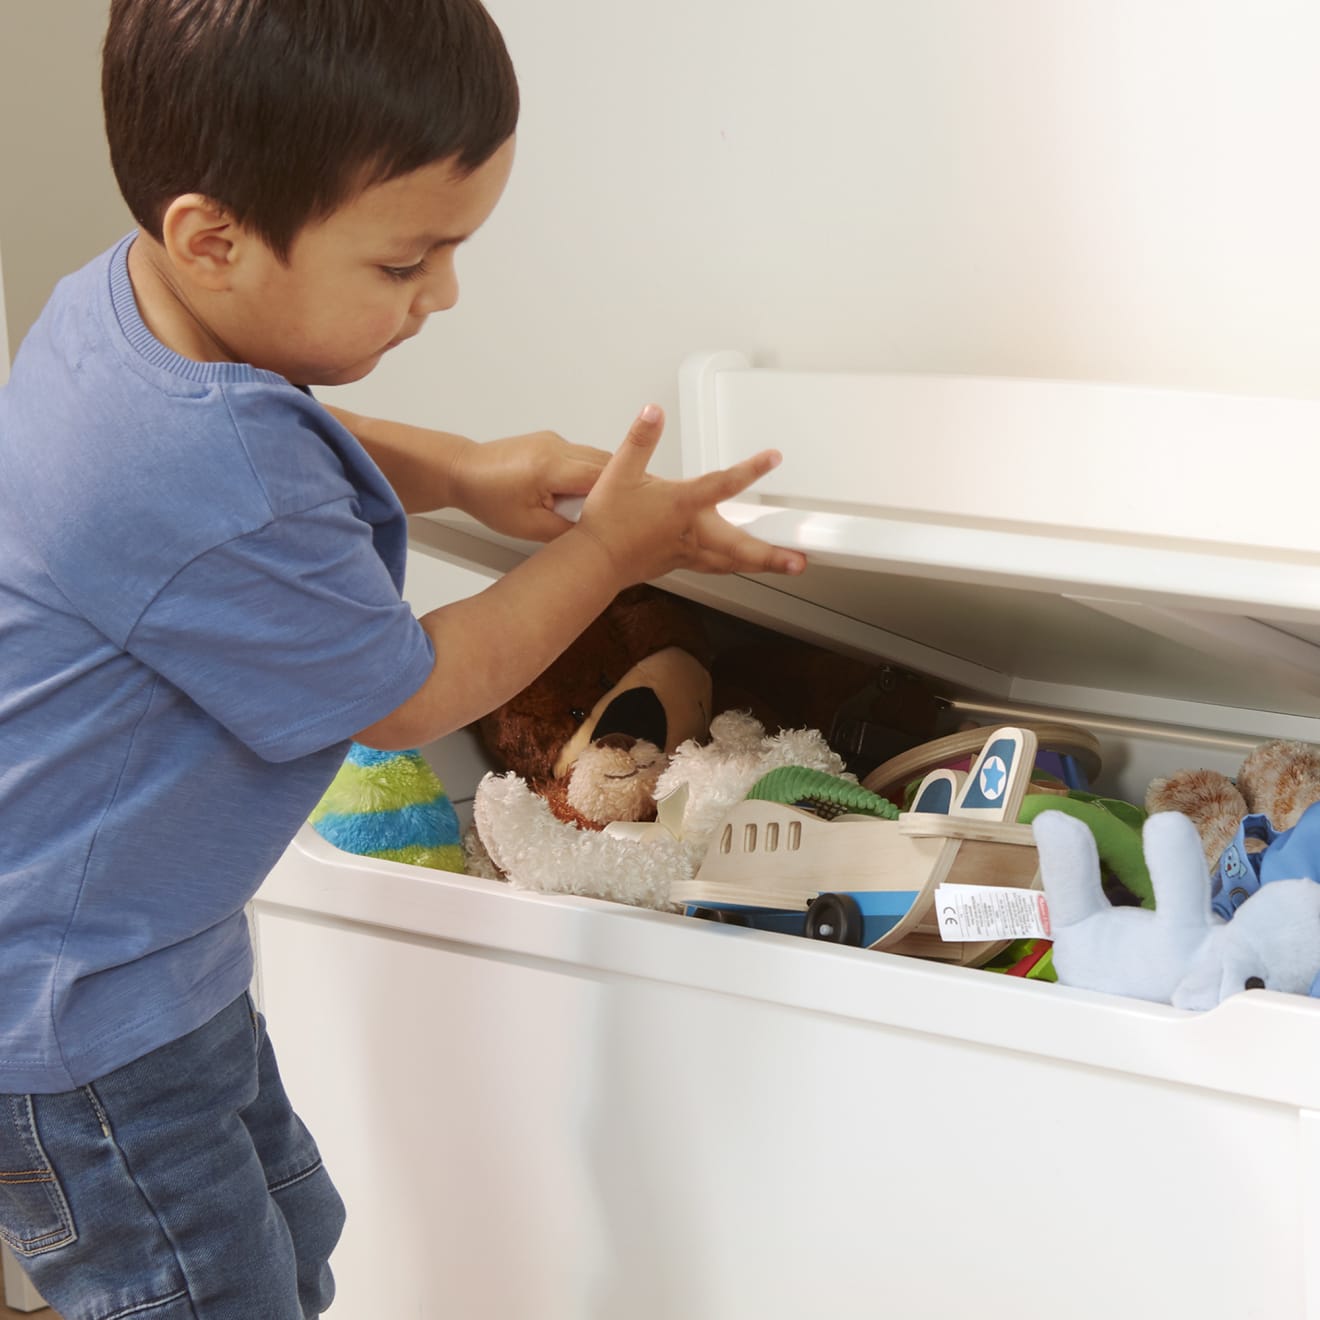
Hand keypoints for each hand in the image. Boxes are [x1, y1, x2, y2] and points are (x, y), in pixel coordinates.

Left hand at [448, 431, 611, 541]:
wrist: (464, 472)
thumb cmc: (487, 497)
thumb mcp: (529, 527)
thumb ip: (567, 530)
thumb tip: (593, 532)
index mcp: (550, 467)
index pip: (603, 476)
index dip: (621, 493)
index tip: (632, 509)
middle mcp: (555, 447)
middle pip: (606, 463)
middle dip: (616, 486)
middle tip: (620, 510)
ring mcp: (554, 440)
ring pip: (595, 457)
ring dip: (602, 479)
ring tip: (593, 504)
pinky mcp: (551, 441)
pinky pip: (581, 455)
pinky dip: (587, 472)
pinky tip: (576, 493)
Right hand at [571, 403, 806, 583]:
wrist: (592, 561)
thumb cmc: (606, 522)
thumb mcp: (619, 471)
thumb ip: (640, 439)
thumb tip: (653, 413)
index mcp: (681, 505)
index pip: (723, 483)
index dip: (751, 469)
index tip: (773, 458)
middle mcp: (691, 533)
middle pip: (741, 546)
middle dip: (772, 555)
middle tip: (799, 561)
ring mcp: (689, 553)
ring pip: (733, 562)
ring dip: (762, 565)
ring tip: (786, 566)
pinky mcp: (681, 564)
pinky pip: (717, 567)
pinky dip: (736, 565)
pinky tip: (742, 564)